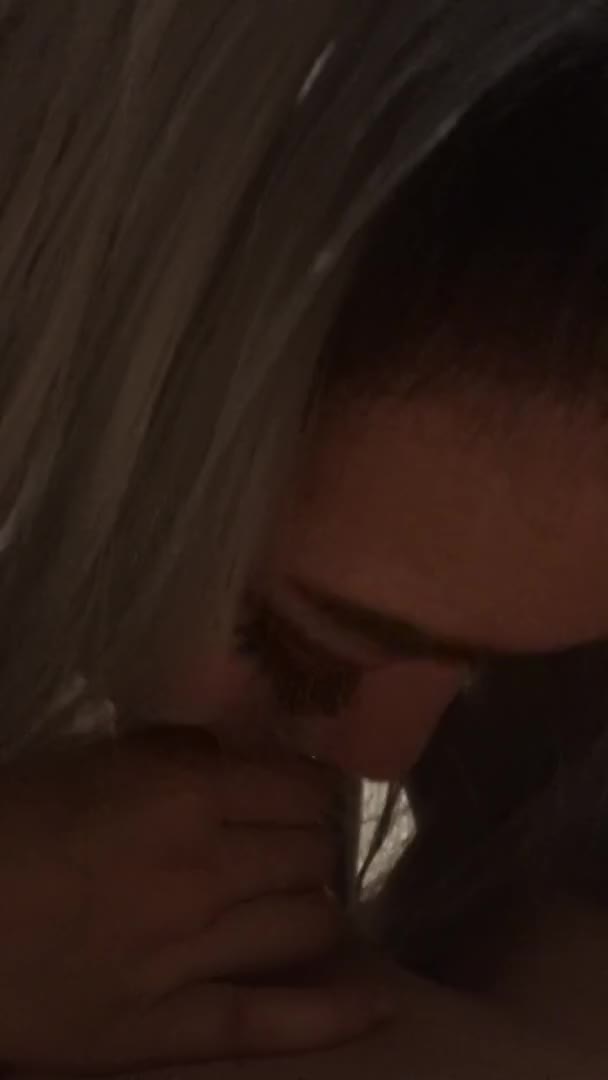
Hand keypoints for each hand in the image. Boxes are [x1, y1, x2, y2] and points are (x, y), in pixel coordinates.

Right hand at [0, 729, 388, 1070]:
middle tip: (297, 843)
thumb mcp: (82, 761)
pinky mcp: (168, 1028)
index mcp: (182, 792)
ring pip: (306, 921)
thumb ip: (167, 751)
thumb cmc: (4, 826)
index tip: (310, 791)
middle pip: (312, 851)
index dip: (314, 787)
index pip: (299, 785)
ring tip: (301, 897)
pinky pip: (269, 1022)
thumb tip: (230, 750)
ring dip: (316, 904)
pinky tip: (375, 1003)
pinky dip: (332, 1014)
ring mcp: (192, 952)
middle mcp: (204, 868)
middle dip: (314, 842)